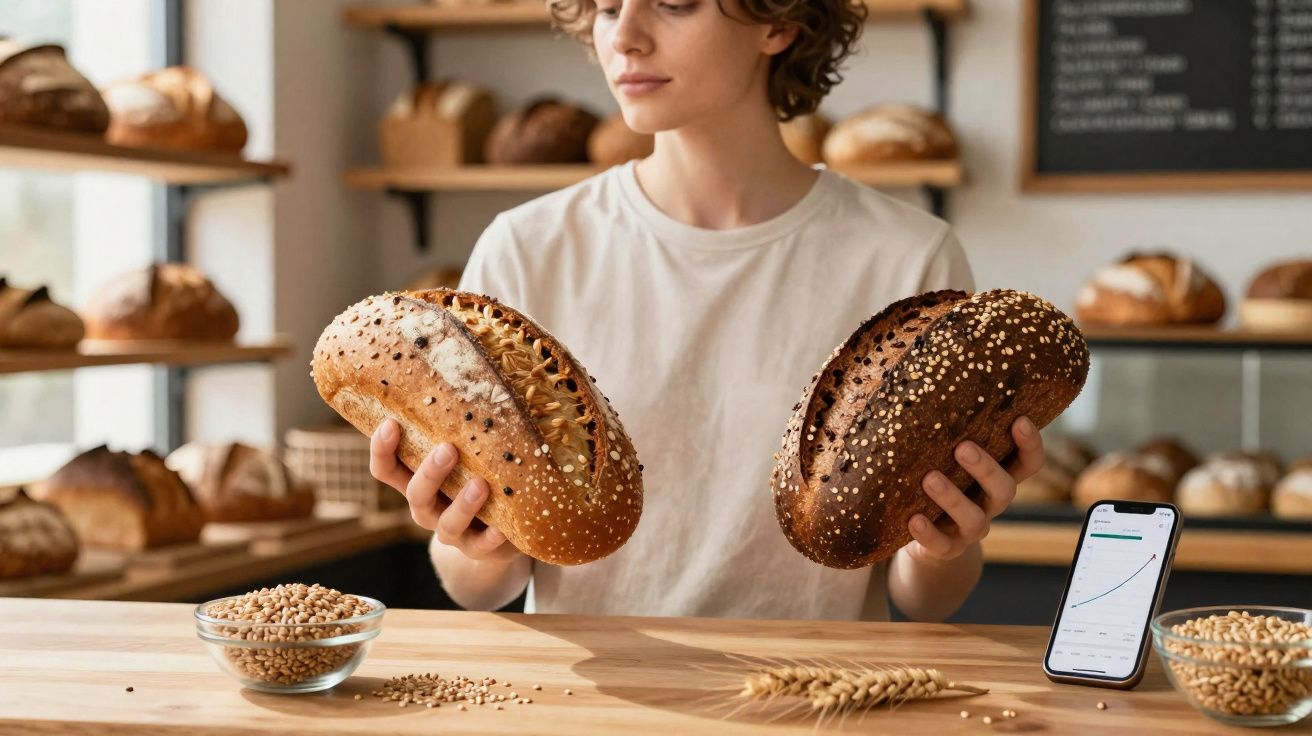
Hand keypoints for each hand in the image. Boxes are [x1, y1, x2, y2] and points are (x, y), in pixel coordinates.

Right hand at [369, 419, 519, 562]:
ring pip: (447, 523)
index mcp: (416, 483)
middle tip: (447, 449)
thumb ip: (457, 433)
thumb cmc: (472, 480)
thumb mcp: (461, 458)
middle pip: (416, 494)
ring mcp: (451, 531)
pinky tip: (501, 527)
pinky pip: (481, 546)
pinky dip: (490, 537)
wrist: (493, 534)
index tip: (390, 424)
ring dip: (462, 504)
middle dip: (429, 472)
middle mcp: (428, 508)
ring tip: (480, 484)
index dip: (382, 450)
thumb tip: (469, 378)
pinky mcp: (477, 548)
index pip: (386, 469)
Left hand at [904, 416, 1044, 563]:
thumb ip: (947, 434)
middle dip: (986, 468)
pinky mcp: (946, 549)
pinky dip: (928, 534)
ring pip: (975, 519)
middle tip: (963, 447)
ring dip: (953, 498)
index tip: (1019, 420)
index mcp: (997, 478)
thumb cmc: (939, 482)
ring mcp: (970, 530)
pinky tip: (913, 519)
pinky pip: (941, 546)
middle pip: (1004, 490)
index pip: (1028, 463)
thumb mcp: (947, 459)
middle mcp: (990, 504)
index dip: (1030, 444)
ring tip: (930, 478)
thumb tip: (924, 381)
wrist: (926, 539)